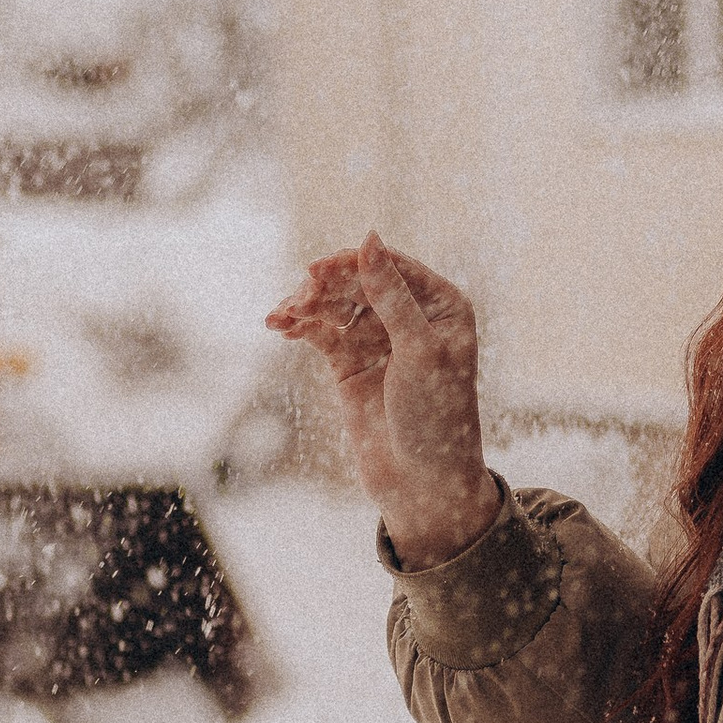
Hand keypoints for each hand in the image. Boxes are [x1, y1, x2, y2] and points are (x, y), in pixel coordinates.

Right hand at [266, 232, 495, 567]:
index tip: (317, 270)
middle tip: (300, 295)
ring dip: (307, 305)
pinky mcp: (350, 364)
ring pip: (335, 306)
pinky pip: (322, 333)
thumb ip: (390, 295)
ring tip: (282, 315)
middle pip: (359, 281)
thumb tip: (368, 239)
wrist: (420, 482)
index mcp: (442, 306)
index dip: (354, 264)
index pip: (392, 267)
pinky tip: (280, 325)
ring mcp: (378, 340)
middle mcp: (411, 317)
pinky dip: (301, 326)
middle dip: (326, 285)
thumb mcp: (418, 350)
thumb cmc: (436, 416)